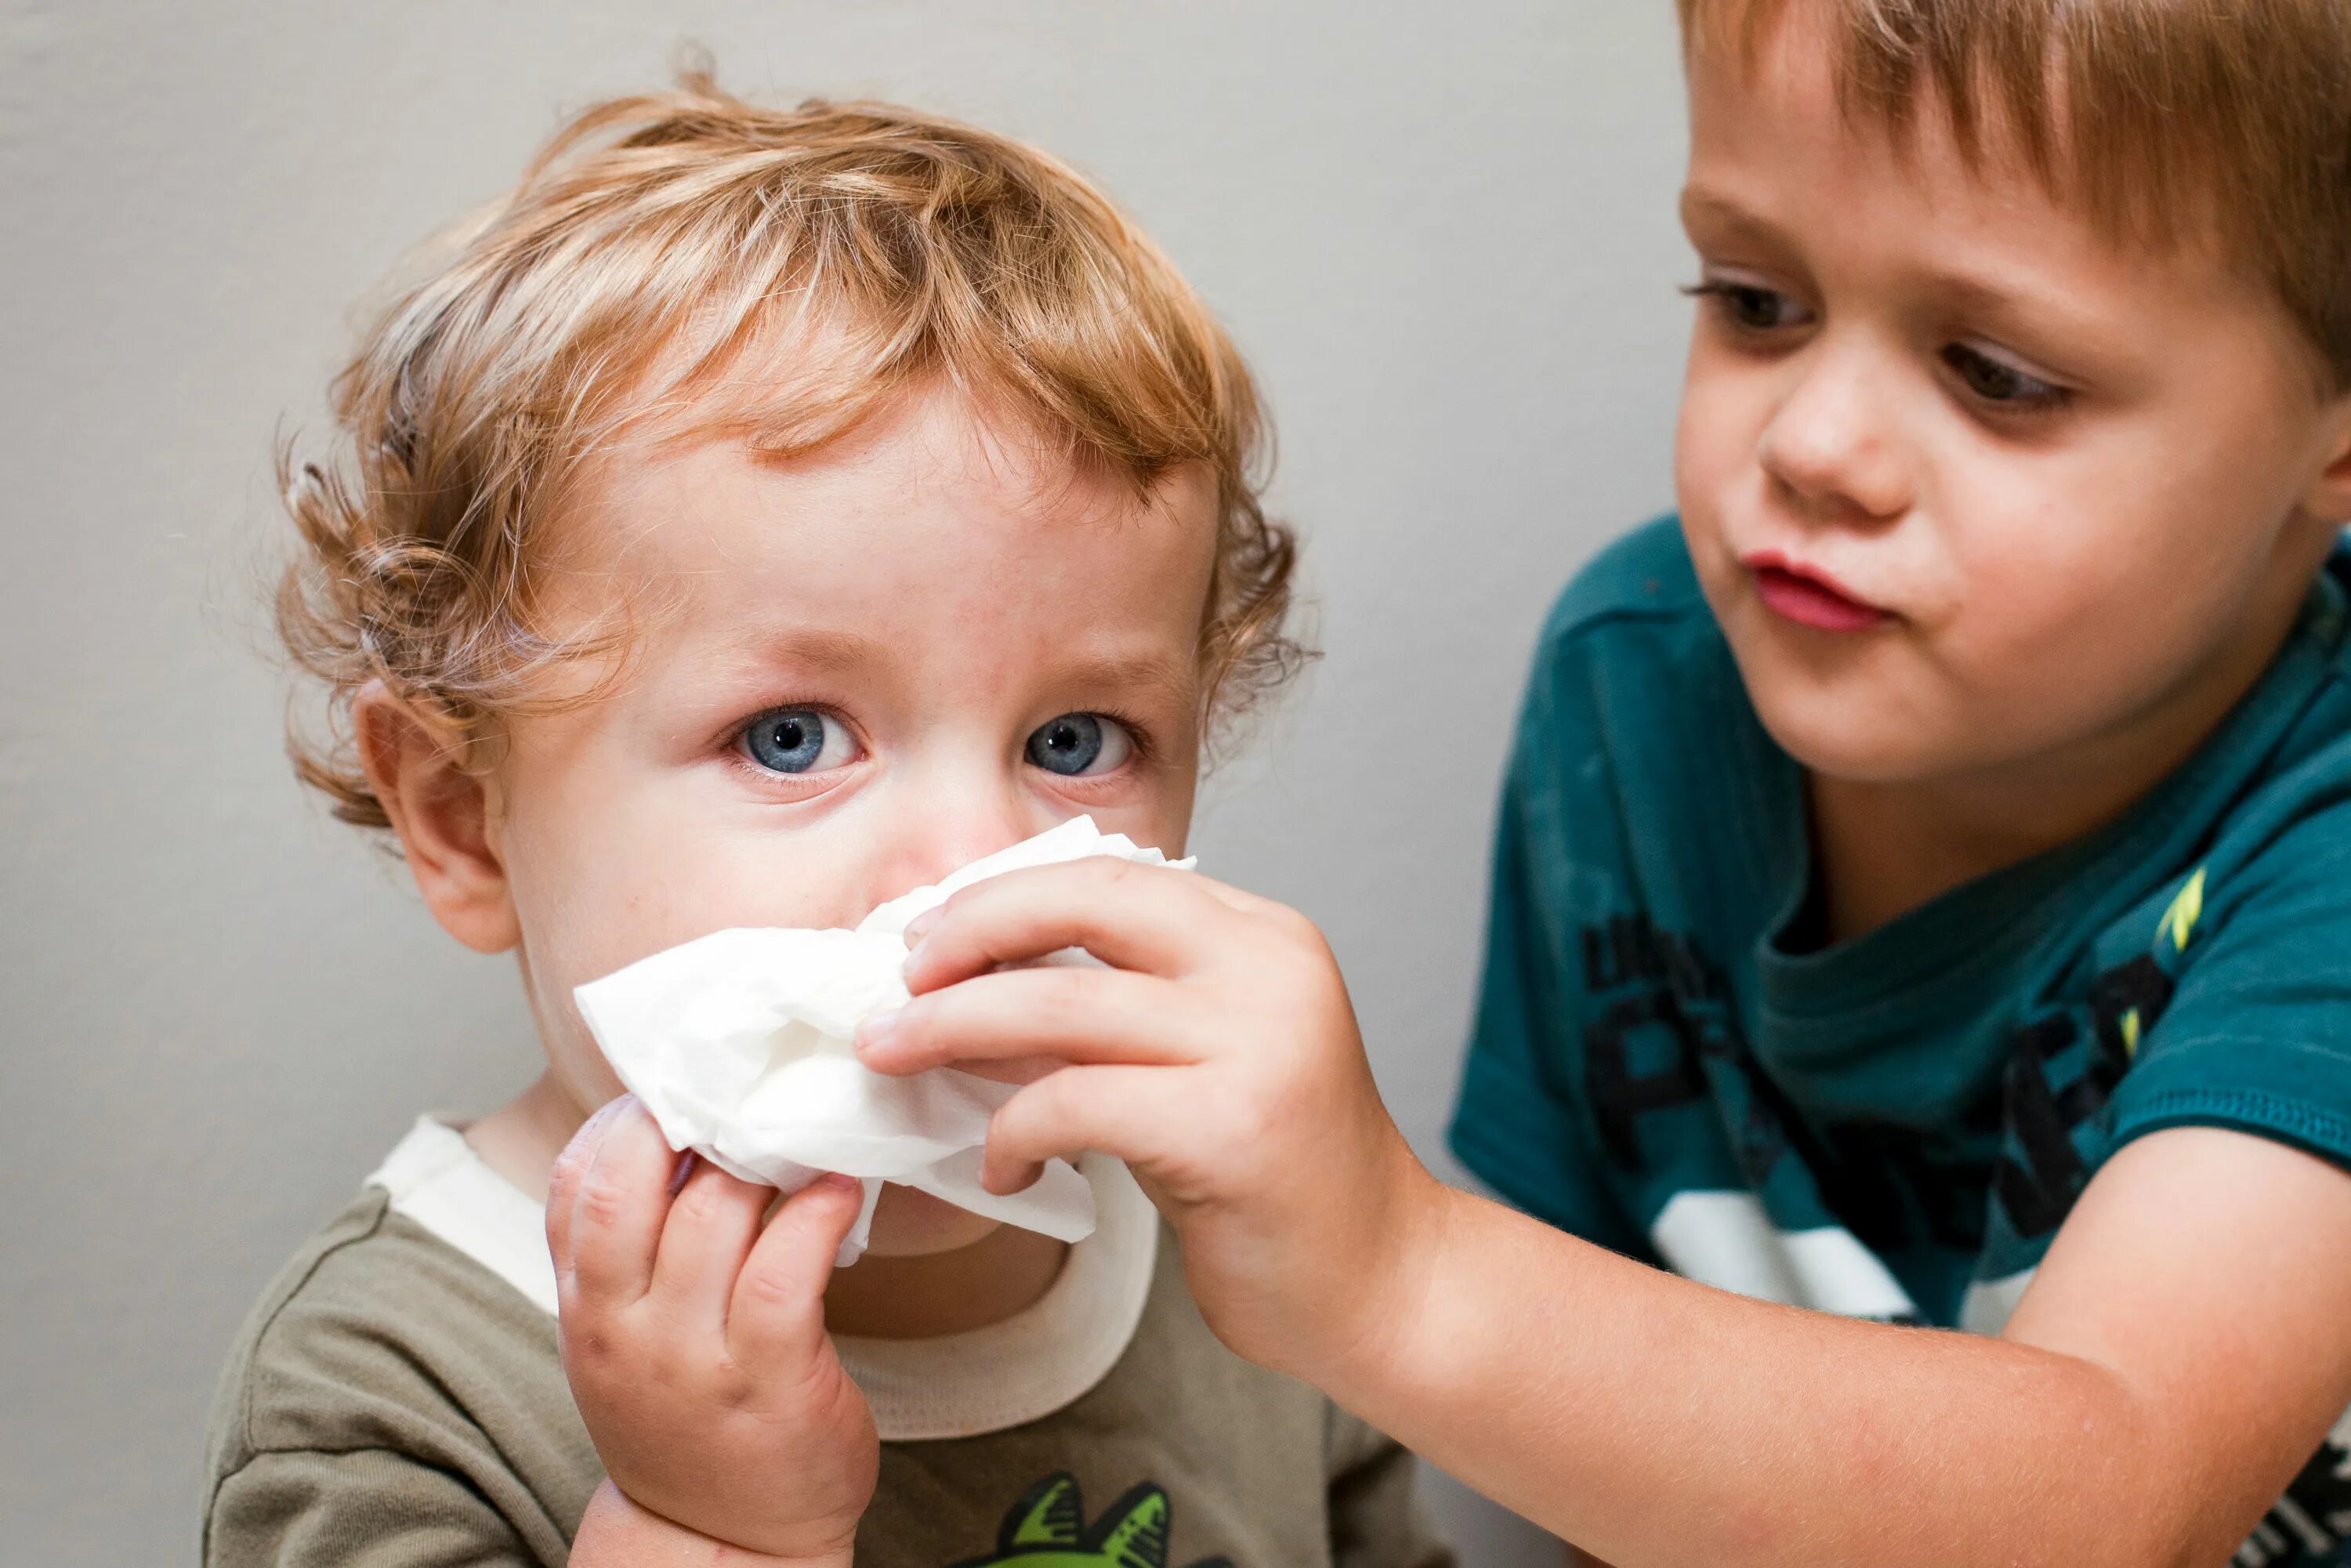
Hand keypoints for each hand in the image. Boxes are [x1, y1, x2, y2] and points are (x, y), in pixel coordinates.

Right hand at [547, 1097, 876, 1563]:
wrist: (721, 1547)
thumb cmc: (687, 1422)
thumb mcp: (626, 1335)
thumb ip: (633, 1249)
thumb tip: (683, 1130)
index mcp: (586, 1305)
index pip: (575, 1182)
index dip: (624, 1116)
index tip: (681, 1078)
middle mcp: (624, 1326)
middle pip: (631, 1184)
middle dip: (685, 1116)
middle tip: (748, 1081)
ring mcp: (692, 1356)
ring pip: (712, 1213)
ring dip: (767, 1155)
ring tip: (808, 1125)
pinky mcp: (768, 1379)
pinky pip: (786, 1269)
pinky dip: (818, 1214)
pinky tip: (843, 1187)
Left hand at [854, 859, 1445, 1382]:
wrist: (1383, 1284)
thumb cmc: (1276, 1180)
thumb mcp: (1195, 1064)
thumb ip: (1109, 1013)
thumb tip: (968, 984)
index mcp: (1265, 937)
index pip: (1113, 874)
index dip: (1006, 893)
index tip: (929, 932)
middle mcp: (1269, 970)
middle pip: (1083, 904)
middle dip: (967, 932)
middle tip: (894, 982)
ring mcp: (1260, 1045)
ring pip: (1059, 1005)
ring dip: (952, 1029)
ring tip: (895, 1056)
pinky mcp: (1232, 1129)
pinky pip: (1074, 1104)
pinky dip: (1013, 1131)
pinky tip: (1003, 1168)